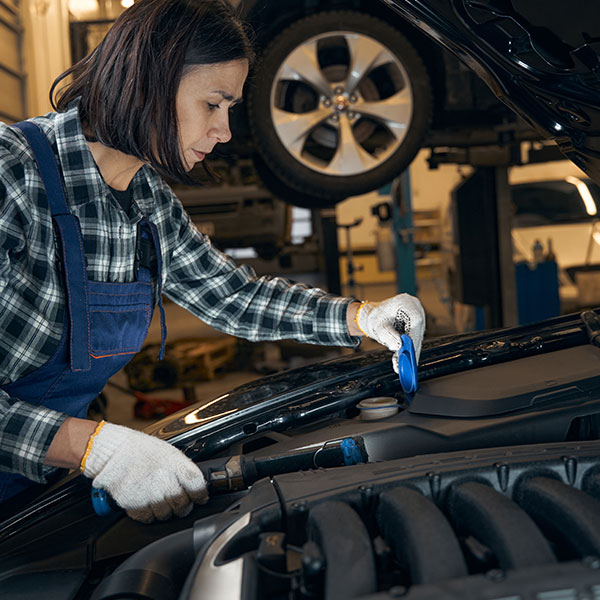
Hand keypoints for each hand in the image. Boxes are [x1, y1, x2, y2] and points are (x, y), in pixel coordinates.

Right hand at [81, 422, 207, 522]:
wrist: (111, 452)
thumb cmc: (138, 449)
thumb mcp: (166, 451)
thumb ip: (180, 467)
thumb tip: (193, 482)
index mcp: (174, 462)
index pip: (196, 483)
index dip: (201, 494)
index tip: (201, 497)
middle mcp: (164, 478)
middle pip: (183, 503)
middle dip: (184, 506)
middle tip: (181, 503)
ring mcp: (149, 493)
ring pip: (167, 514)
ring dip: (167, 511)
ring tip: (161, 501)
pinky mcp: (135, 504)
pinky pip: (149, 518)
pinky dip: (150, 515)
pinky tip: (148, 504)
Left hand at [356, 294, 425, 371]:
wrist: (375, 317)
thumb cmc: (375, 318)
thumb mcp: (379, 327)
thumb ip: (388, 335)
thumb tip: (399, 346)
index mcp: (405, 302)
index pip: (415, 320)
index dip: (413, 337)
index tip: (408, 351)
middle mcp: (415, 308)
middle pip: (418, 330)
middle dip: (411, 349)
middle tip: (404, 364)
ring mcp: (418, 316)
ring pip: (417, 337)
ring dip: (410, 352)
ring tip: (400, 366)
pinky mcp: (417, 326)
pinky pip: (415, 338)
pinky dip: (408, 350)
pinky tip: (402, 362)